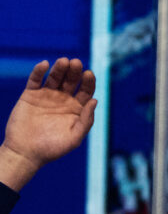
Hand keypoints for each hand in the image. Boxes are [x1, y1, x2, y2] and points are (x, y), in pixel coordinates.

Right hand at [0, 59, 96, 190]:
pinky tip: (45, 65)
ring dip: (60, 68)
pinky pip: (35, 80)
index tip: (89, 74)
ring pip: (55, 77)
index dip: (89, 82)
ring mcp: (46, 96)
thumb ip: (86, 120)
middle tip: (76, 63)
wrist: (27, 152)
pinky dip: (39, 71)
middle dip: (74, 71)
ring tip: (64, 61)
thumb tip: (95, 101)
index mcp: (77, 109)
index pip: (86, 91)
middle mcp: (63, 100)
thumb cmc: (53, 148)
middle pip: (71, 81)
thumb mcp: (74, 137)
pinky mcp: (30, 95)